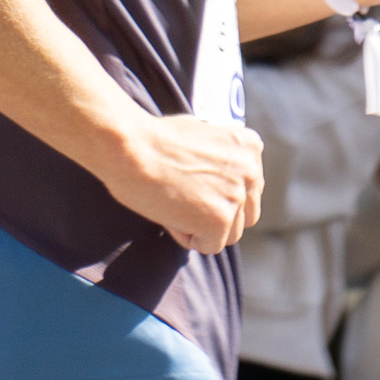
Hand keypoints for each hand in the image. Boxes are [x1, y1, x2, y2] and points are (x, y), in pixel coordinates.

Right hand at [100, 111, 263, 250]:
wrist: (127, 147)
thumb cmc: (151, 139)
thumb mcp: (201, 134)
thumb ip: (220, 157)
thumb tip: (219, 174)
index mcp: (250, 147)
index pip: (248, 190)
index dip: (217, 194)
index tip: (193, 187)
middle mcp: (251, 171)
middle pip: (245, 214)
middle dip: (217, 214)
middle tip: (184, 202)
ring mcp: (237, 197)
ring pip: (230, 234)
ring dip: (202, 227)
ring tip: (173, 204)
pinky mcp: (219, 220)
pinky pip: (210, 245)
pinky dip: (187, 238)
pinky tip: (169, 214)